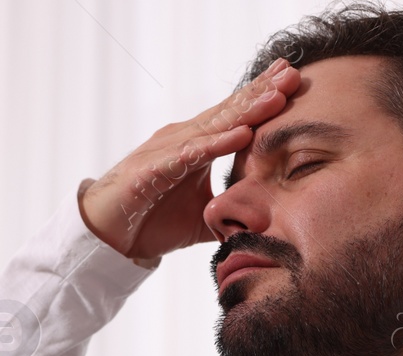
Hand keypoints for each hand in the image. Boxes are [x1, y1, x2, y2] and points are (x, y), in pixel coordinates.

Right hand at [78, 56, 299, 260]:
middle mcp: (182, 139)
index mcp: (196, 145)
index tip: (295, 81)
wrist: (108, 237)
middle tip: (293, 72)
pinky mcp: (152, 170)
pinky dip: (215, 145)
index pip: (235, 117)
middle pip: (228, 111)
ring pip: (213, 127)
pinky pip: (188, 155)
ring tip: (276, 97)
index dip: (263, 98)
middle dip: (261, 92)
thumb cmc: (151, 220)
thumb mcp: (203, 217)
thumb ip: (231, 212)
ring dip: (246, 112)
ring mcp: (166, 151)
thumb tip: (265, 223)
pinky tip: (240, 135)